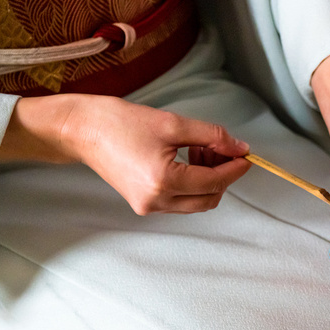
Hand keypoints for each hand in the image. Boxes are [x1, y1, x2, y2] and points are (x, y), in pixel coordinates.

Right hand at [0, 94, 250, 213]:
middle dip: (222, 175)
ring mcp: (148, 207)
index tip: (247, 155)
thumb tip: (240, 147)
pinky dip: (192, 183)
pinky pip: (180, 200)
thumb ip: (212, 135)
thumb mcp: (173, 123)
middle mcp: (156, 201)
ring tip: (202, 149)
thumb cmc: (121, 122)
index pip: (214, 182)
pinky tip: (188, 159)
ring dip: (208, 179)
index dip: (235, 168)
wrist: (82, 130)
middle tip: (221, 148)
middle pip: (209, 198)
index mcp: (164, 182)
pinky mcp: (143, 204)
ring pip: (196, 202)